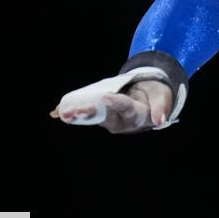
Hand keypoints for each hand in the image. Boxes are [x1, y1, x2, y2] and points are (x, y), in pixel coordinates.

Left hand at [49, 79, 172, 133]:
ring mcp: (110, 119)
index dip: (116, 103)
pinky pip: (87, 116)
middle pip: (104, 116)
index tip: (106, 97)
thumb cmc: (157, 97)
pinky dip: (72, 115)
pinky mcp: (102, 116)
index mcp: (136, 114)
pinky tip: (55, 113)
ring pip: (93, 117)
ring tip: (61, 113)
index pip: (126, 107)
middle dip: (89, 113)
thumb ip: (161, 107)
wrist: (150, 101)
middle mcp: (121, 120)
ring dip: (76, 116)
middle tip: (76, 111)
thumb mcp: (163, 98)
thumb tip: (159, 121)